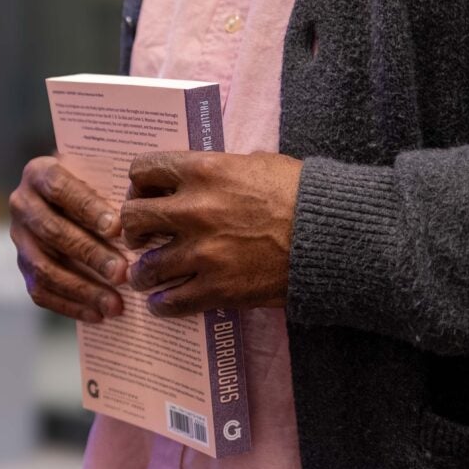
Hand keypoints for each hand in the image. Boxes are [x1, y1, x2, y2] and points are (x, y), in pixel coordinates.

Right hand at [10, 156, 128, 322]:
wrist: (68, 197)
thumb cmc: (95, 183)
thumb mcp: (100, 173)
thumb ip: (113, 186)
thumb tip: (146, 207)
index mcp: (39, 173)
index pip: (59, 188)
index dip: (87, 208)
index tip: (118, 228)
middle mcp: (22, 204)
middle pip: (52, 231)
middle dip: (90, 254)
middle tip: (123, 272)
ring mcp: (19, 237)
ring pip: (43, 267)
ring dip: (81, 288)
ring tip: (115, 304)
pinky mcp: (23, 265)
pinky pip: (40, 291)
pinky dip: (69, 305)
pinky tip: (98, 314)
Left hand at [120, 151, 302, 316]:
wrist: (335, 237)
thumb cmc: (301, 194)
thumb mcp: (256, 163)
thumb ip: (216, 170)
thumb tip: (193, 177)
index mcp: (203, 170)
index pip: (142, 170)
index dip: (139, 184)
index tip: (145, 195)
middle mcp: (194, 209)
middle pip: (133, 218)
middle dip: (133, 228)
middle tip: (140, 236)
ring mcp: (203, 252)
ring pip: (145, 267)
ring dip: (142, 272)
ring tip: (146, 275)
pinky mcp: (218, 288)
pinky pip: (171, 302)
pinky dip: (162, 305)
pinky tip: (162, 303)